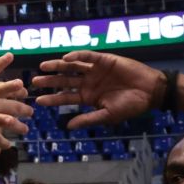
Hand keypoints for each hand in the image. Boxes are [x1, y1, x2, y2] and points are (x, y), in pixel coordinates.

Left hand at [31, 51, 165, 126]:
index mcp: (87, 96)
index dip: (52, 98)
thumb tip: (68, 127)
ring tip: (43, 66)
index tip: (38, 100)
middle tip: (33, 82)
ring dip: (57, 66)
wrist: (150, 92)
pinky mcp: (103, 59)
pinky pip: (87, 56)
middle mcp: (88, 82)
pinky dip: (77, 56)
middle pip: (64, 80)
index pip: (65, 97)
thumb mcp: (107, 115)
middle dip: (49, 81)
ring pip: (71, 66)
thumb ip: (88, 119)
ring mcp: (94, 70)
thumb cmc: (131, 106)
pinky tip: (66, 58)